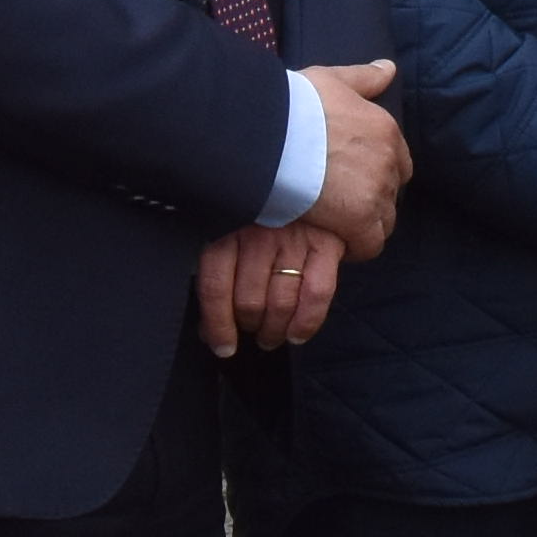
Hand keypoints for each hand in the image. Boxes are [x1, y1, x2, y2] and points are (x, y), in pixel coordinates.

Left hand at [194, 222, 342, 357]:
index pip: (215, 287)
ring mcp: (295, 239)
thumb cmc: (264, 223)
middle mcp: (261, 234)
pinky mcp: (326, 245)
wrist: (312, 189)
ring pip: (280, 303)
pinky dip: (306, 323)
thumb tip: (209, 331)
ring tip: (271, 337)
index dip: (217, 324)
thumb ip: (221, 281)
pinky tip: (296, 335)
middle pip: (249, 301)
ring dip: (274, 331)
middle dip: (250, 327)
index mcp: (229, 231)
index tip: (222, 346)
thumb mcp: (233, 238)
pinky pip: (315, 296)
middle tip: (252, 331)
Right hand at [296, 61, 407, 257]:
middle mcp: (388, 161)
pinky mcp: (358, 219)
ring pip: (383, 220)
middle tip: (341, 204)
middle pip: (391, 193)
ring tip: (337, 225)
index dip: (376, 174)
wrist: (270, 134)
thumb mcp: (332, 80)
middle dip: (371, 201)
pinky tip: (337, 243)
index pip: (398, 163)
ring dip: (365, 225)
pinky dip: (357, 247)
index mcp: (385, 130)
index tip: (352, 181)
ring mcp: (375, 191)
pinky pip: (370, 244)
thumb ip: (364, 78)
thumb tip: (388, 69)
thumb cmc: (294, 104)